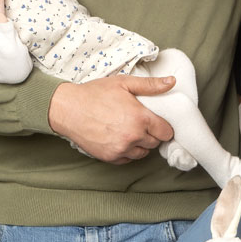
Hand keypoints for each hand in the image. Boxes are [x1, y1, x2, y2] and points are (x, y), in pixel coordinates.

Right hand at [48, 74, 175, 162]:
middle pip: (155, 143)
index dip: (163, 126)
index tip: (157, 121)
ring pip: (142, 153)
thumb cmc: (95, 93)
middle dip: (152, 134)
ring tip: (130, 131)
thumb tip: (172, 82)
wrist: (68, 109)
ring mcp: (121, 149)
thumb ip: (150, 85)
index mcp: (140, 118)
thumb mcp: (123, 83)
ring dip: (140, 144)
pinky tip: (119, 138)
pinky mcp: (110, 157)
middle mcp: (133, 137)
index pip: (166, 132)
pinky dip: (126, 151)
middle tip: (141, 123)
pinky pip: (127, 159)